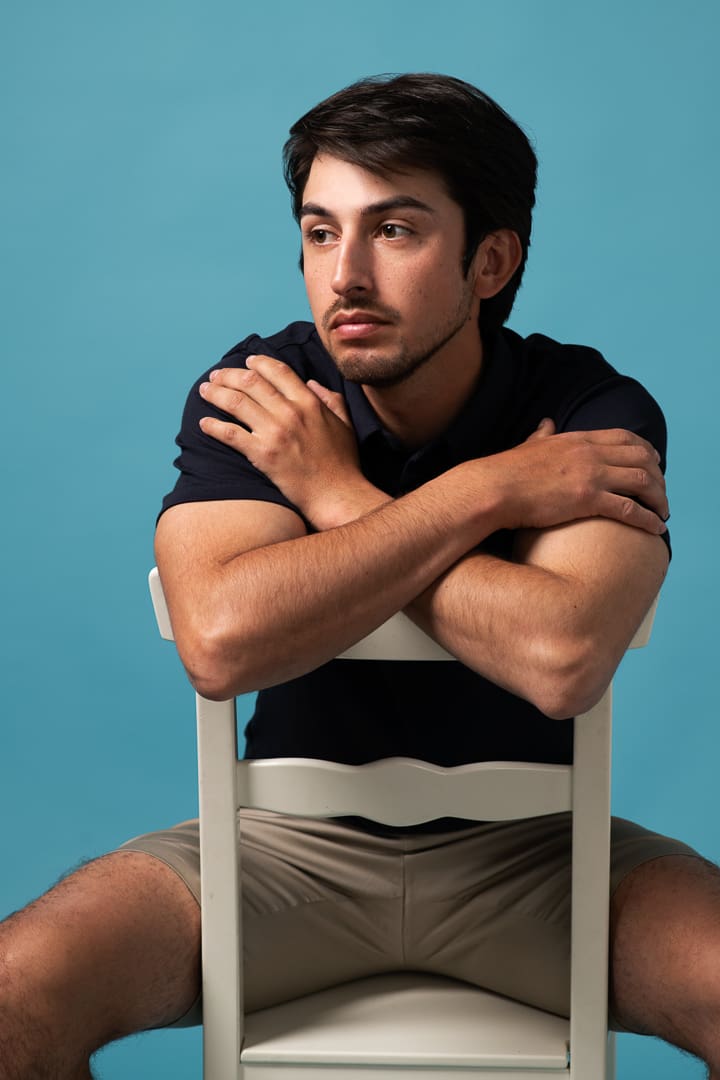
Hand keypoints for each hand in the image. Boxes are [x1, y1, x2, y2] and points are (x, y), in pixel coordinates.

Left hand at [198, 354, 386, 528]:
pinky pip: (230, 434)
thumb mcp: (345, 424)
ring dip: (216, 393)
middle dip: (229, 375)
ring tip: (205, 391)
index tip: (246, 362)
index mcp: (310, 403)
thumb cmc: (343, 463)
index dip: (259, 363)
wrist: (336, 495)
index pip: (278, 371)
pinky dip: (213, 426)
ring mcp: (275, 433)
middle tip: (216, 375)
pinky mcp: (262, 455)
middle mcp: (290, 413)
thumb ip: (331, 399)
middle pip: (251, 382)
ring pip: (236, 402)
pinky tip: (203, 424)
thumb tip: (313, 383)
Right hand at [481, 418, 668, 533]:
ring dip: (659, 498)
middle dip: (658, 475)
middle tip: (661, 492)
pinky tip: (656, 529)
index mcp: (578, 439)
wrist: (493, 489)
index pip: (625, 437)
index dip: (645, 450)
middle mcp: (591, 453)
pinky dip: (649, 519)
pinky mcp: (589, 500)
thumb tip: (546, 423)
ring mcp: (592, 475)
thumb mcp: (529, 446)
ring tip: (662, 513)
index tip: (654, 462)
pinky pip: (631, 509)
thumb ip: (542, 435)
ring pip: (643, 481)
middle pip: (641, 457)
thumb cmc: (506, 472)